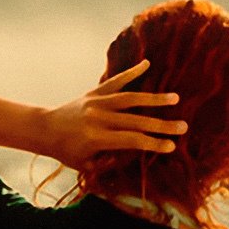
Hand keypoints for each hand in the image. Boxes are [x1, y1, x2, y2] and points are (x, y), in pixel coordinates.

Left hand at [40, 60, 184, 171]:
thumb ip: (109, 160)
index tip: (172, 146)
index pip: (132, 141)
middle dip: (162, 125)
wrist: (44, 129)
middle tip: (184, 127)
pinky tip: (146, 64)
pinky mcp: (94, 93)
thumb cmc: (67, 152)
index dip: (153, 144)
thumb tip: (136, 154)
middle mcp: (98, 118)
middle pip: (136, 121)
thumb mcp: (86, 164)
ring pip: (130, 99)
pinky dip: (131, 72)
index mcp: (96, 139)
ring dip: (154, 98)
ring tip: (175, 98)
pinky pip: (115, 82)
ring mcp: (96, 103)